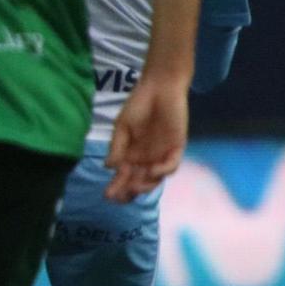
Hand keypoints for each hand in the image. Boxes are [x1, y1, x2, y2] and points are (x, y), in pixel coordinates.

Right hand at [105, 74, 187, 201]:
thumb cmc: (138, 105)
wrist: (159, 88)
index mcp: (131, 154)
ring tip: (134, 186)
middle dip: (129, 192)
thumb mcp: (121, 127)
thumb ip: (116, 147)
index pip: (124, 176)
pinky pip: (171, 165)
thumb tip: (108, 167)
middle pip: (139, 182)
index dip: (117, 187)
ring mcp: (162, 154)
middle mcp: (147, 158)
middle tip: (120, 196)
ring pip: (155, 179)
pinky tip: (151, 170)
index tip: (107, 195)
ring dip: (145, 186)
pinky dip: (162, 171)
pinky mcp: (176, 148)